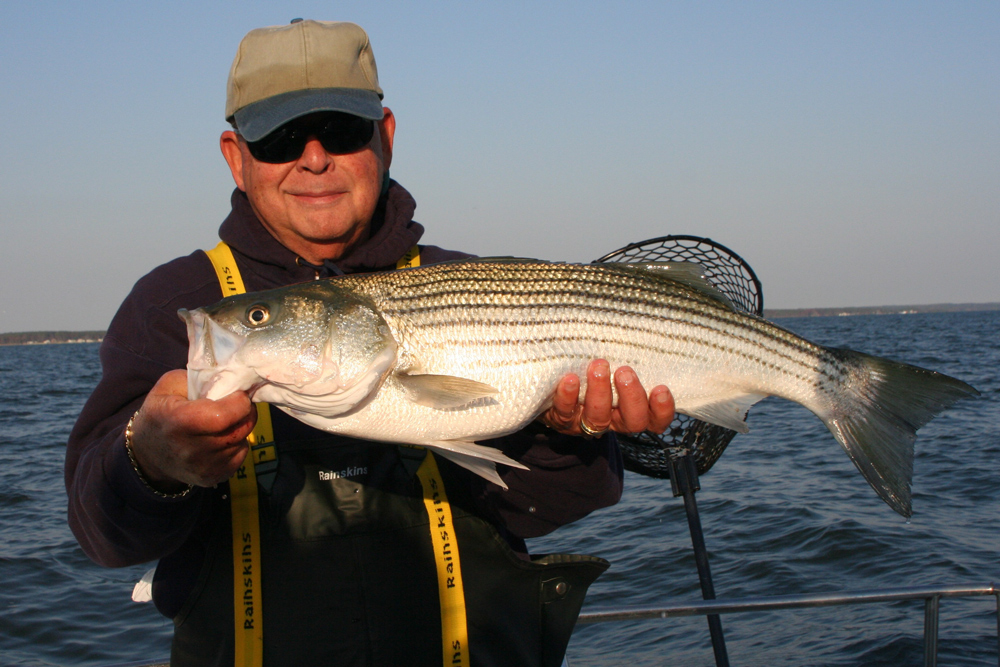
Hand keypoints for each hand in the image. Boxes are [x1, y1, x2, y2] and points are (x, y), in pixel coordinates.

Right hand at [127, 369, 257, 490]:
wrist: (149, 452)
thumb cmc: (162, 411)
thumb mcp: (171, 385)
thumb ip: (202, 379)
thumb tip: (234, 379)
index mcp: (179, 421)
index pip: (223, 416)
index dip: (238, 402)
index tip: (237, 394)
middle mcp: (191, 450)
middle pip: (239, 429)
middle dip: (245, 412)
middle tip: (236, 405)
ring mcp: (203, 468)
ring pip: (242, 441)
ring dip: (240, 428)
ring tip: (224, 422)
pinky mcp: (212, 478)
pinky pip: (240, 455)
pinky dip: (236, 443)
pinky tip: (221, 438)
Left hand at [539, 359, 674, 436]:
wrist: (553, 380)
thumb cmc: (594, 364)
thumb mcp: (615, 358)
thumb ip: (627, 351)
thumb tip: (640, 320)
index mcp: (632, 408)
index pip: (656, 419)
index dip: (662, 410)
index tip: (661, 388)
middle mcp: (614, 419)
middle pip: (632, 421)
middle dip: (632, 397)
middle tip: (625, 372)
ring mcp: (587, 422)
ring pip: (599, 417)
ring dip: (600, 392)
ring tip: (599, 367)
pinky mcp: (562, 419)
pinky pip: (565, 412)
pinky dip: (568, 396)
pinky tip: (569, 379)